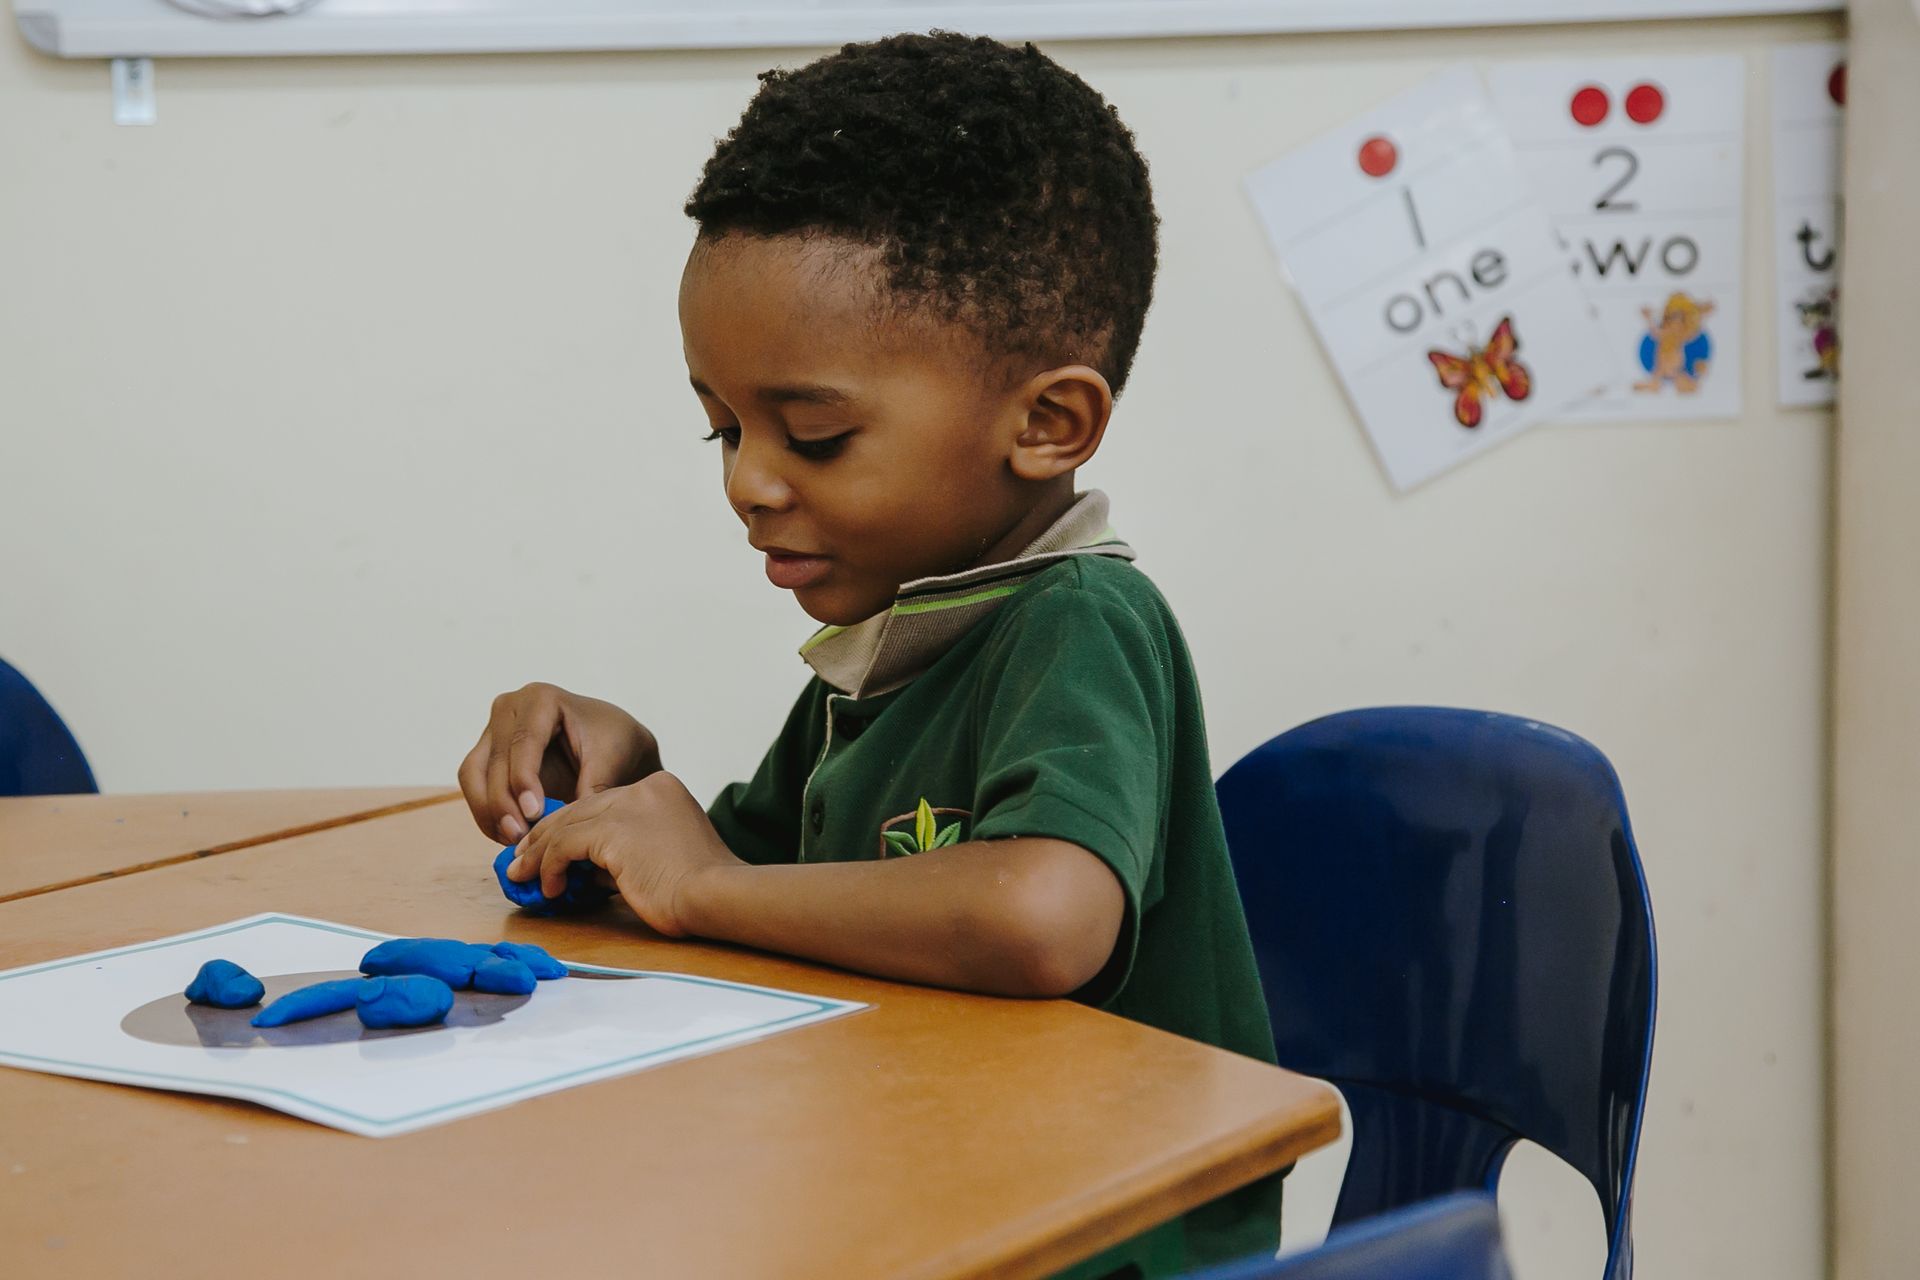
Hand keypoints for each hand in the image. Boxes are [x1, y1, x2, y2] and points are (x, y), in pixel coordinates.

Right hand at [458, 683, 661, 844]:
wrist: (612, 745)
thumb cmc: (614, 744)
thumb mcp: (611, 761)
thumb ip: (590, 788)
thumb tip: (566, 826)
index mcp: (541, 699)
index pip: (524, 741)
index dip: (524, 780)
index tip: (533, 813)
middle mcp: (509, 709)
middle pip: (494, 760)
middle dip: (504, 804)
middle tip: (521, 837)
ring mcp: (493, 731)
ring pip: (473, 775)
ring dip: (489, 812)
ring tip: (515, 841)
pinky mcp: (486, 756)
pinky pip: (475, 788)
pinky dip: (488, 815)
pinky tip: (509, 838)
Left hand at [503, 772, 743, 937]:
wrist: (717, 894)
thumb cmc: (701, 888)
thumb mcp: (664, 856)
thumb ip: (627, 851)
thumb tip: (587, 867)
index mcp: (661, 788)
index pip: (603, 801)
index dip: (573, 824)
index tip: (551, 846)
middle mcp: (643, 788)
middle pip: (580, 808)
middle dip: (546, 835)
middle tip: (522, 857)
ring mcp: (628, 806)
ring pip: (566, 825)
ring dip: (538, 853)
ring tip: (521, 874)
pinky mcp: (613, 831)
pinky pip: (565, 846)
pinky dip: (550, 867)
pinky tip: (549, 887)